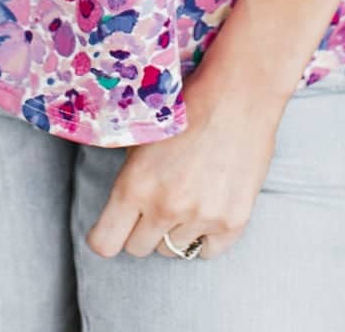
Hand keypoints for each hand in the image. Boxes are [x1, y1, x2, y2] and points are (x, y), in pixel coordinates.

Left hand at [85, 59, 287, 260]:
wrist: (239, 94)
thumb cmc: (188, 106)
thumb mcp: (143, 137)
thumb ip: (129, 177)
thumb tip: (117, 209)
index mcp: (135, 185)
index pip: (105, 243)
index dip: (108, 234)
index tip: (117, 225)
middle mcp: (165, 207)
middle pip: (139, 248)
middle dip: (144, 228)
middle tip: (159, 200)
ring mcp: (201, 217)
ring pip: (174, 249)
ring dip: (177, 229)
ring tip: (189, 193)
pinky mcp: (233, 221)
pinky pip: (207, 250)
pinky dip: (206, 235)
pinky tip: (209, 204)